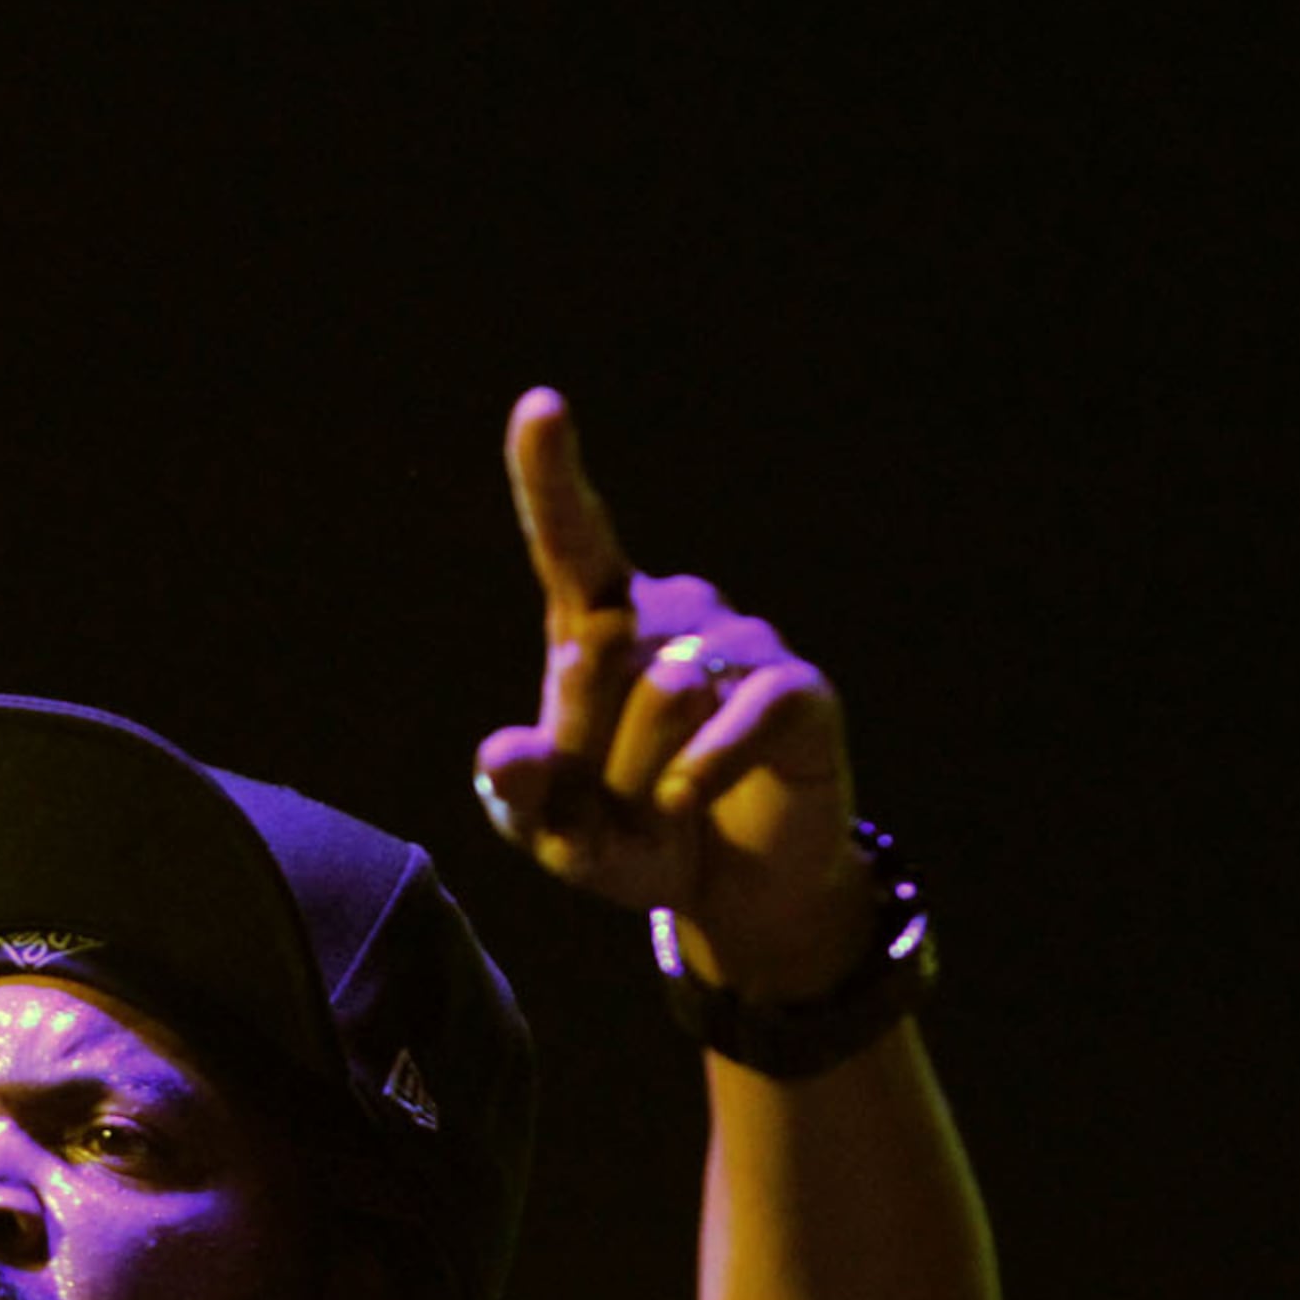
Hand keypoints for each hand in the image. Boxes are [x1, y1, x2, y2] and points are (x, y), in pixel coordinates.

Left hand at [471, 388, 872, 1000]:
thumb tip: (501, 755)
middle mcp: (673, 611)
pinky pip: (736, 717)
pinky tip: (687, 800)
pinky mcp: (797, 688)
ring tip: (659, 807)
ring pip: (663, 691)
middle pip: (598, 654)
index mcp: (597, 622)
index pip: (569, 540)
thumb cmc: (631, 840)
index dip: (550, 474)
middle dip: (587, 754)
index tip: (540, 406)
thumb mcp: (554, 834)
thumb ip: (521, 795)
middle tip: (613, 804)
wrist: (735, 892)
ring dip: (641, 776)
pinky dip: (701, 771)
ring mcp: (741, 641)